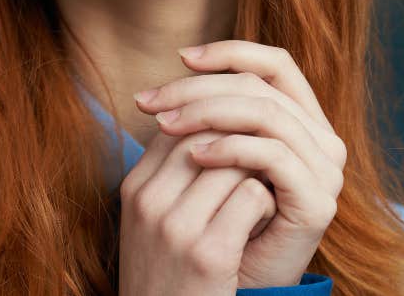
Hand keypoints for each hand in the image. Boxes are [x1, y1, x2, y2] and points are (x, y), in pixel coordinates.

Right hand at [117, 125, 277, 295]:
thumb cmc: (171, 279)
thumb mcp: (156, 224)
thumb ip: (175, 177)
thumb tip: (216, 129)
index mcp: (134, 189)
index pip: (180, 124)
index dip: (218, 128)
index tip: (242, 143)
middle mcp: (148, 201)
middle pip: (207, 134)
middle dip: (242, 142)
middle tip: (265, 160)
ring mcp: (175, 227)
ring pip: (235, 159)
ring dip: (260, 171)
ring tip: (267, 189)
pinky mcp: (208, 253)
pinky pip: (252, 195)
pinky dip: (269, 202)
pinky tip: (268, 219)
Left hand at [133, 40, 345, 288]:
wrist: (232, 289)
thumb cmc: (218, 224)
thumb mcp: (210, 162)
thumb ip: (208, 122)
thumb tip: (170, 83)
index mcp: (302, 122)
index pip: (274, 64)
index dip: (230, 53)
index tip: (180, 59)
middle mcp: (322, 139)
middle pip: (261, 86)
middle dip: (200, 87)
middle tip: (152, 102)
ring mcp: (324, 171)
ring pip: (265, 113)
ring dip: (207, 112)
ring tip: (166, 124)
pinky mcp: (317, 200)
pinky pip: (272, 155)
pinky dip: (231, 148)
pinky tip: (195, 154)